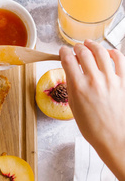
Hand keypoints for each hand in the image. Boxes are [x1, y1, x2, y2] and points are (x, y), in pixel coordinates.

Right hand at [60, 40, 124, 180]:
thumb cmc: (92, 127)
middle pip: (84, 53)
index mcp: (78, 88)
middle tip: (75, 48)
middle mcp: (94, 80)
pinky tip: (108, 52)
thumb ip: (72, 87)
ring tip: (90, 44)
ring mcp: (111, 79)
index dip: (63, 52)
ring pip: (101, 52)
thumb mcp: (74, 107)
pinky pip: (120, 60)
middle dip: (77, 47)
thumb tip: (71, 73)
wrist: (112, 137)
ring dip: (93, 45)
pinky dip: (113, 52)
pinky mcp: (123, 81)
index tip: (62, 51)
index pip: (68, 60)